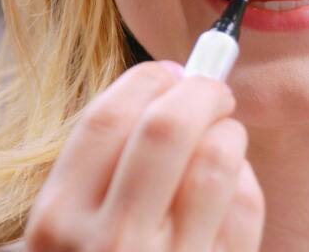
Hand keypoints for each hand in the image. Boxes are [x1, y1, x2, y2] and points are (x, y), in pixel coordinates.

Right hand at [24, 61, 265, 251]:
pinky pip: (248, 207)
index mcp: (60, 219)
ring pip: (219, 160)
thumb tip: (169, 82)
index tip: (167, 73)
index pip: (111, 116)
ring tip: (222, 134)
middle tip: (210, 89)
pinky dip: (248, 179)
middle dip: (200, 90)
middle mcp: (110, 243)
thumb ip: (101, 163)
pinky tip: (233, 182)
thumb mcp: (65, 226)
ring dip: (229, 132)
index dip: (148, 79)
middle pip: (168, 125)